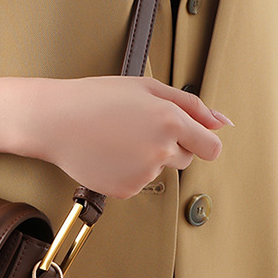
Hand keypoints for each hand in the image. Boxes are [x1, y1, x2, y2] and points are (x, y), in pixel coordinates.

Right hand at [31, 75, 233, 199]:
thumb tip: (222, 122)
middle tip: (138, 129)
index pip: (211, 147)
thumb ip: (191, 105)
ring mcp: (143, 173)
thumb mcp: (146, 87)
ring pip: (159, 171)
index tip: (190, 138)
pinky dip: (127, 172)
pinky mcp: (126, 189)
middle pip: (186, 160)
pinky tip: (109, 154)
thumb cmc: (95, 99)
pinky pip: (138, 183)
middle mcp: (161, 150)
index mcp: (171, 121)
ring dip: (146, 158)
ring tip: (117, 139)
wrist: (56, 121)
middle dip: (170, 146)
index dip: (201, 141)